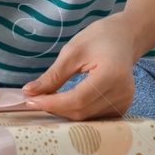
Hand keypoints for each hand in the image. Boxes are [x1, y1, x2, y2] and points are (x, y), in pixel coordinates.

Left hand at [19, 16, 137, 120]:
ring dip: (64, 112)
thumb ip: (53, 76)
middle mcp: (123, 92)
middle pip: (82, 111)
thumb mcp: (72, 52)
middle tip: (34, 100)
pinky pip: (95, 117)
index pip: (78, 99)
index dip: (53, 104)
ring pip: (87, 118)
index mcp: (112, 74)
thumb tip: (29, 92)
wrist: (124, 37)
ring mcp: (125, 101)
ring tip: (48, 100)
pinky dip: (77, 112)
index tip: (31, 101)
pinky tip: (64, 103)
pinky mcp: (122, 106)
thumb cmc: (98, 38)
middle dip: (55, 108)